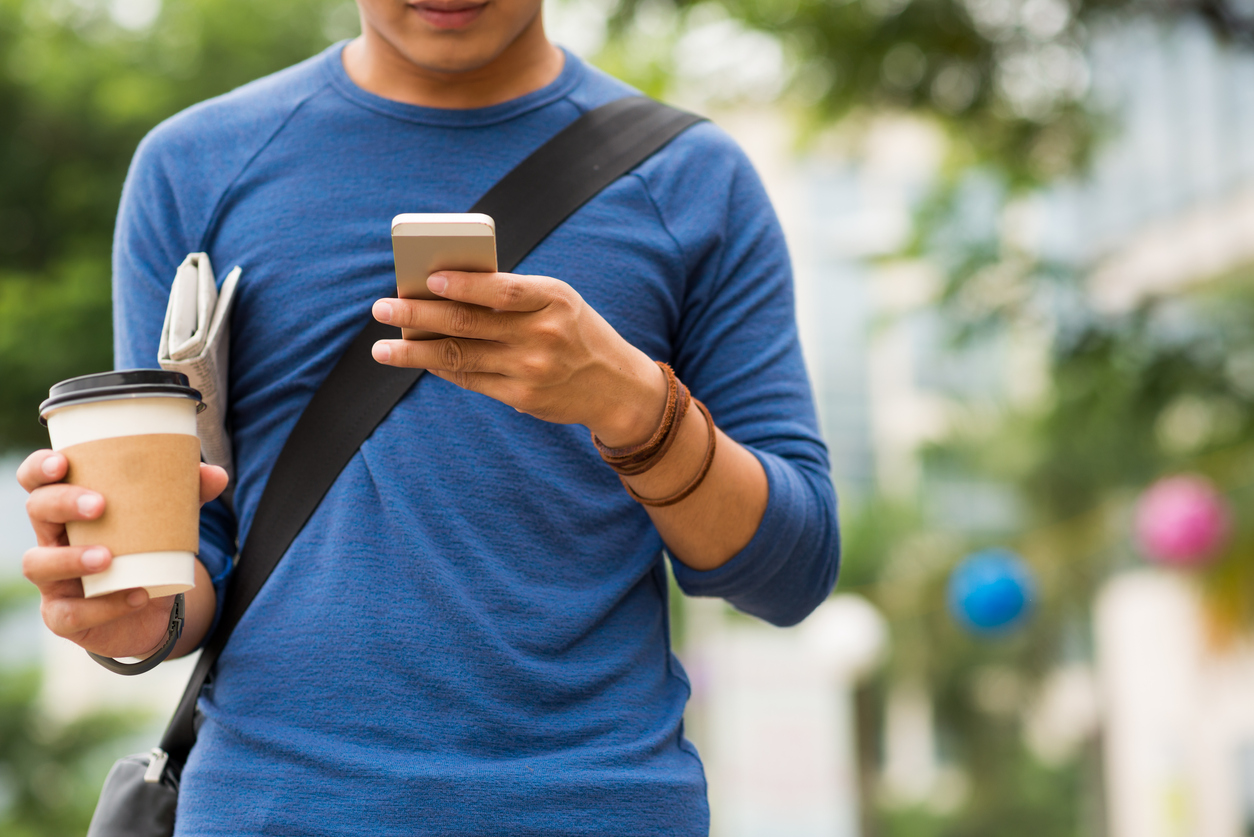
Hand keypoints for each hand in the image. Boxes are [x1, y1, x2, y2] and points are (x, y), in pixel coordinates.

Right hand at [17, 450, 227, 658]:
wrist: (147, 611)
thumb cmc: (145, 551)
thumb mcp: (167, 522)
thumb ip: (189, 496)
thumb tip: (217, 475)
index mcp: (69, 509)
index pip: (38, 482)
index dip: (39, 470)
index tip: (60, 464)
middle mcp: (53, 539)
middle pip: (37, 512)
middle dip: (62, 504)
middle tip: (99, 506)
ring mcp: (53, 580)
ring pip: (38, 564)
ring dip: (71, 558)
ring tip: (107, 557)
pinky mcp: (63, 616)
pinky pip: (71, 613)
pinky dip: (104, 606)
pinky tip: (136, 596)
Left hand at [371, 271, 667, 446]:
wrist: (616, 386)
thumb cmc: (575, 330)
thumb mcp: (558, 302)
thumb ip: (511, 295)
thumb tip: (441, 291)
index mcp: (553, 299)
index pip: (502, 290)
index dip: (464, 284)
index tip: (427, 278)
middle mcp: (543, 335)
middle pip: (468, 324)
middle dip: (418, 315)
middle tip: (381, 308)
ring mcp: (531, 370)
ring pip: (460, 357)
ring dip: (415, 352)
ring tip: (382, 349)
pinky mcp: (522, 398)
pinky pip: (470, 380)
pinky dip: (440, 368)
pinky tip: (417, 360)